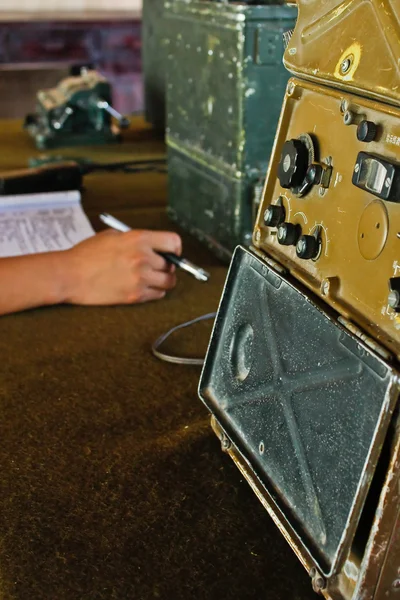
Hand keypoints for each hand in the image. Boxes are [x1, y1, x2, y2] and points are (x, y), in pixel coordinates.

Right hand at [63, 229, 181, 304]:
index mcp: (138, 239)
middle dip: (165, 265)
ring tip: (151, 277)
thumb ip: (136, 240)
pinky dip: (154, 292)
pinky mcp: (135, 295)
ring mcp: (140, 278)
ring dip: (163, 280)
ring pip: (168, 282)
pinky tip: (142, 286)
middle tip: (155, 266)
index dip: (174, 248)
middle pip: (171, 264)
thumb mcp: (113, 236)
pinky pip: (158, 295)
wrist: (69, 275)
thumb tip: (154, 247)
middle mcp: (143, 258)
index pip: (173, 242)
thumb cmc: (87, 254)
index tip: (170, 252)